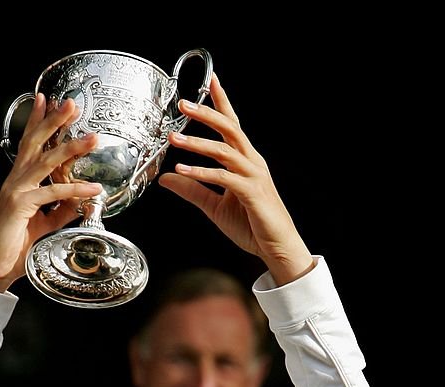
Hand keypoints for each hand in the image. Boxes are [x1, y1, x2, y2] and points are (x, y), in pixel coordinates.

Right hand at [0, 95, 102, 291]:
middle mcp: (15, 181)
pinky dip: (75, 191)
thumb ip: (61, 211)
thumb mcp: (44, 224)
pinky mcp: (20, 205)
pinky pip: (52, 193)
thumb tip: (81, 201)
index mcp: (18, 182)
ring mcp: (16, 191)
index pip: (29, 145)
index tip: (48, 100)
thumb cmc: (13, 247)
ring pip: (46, 162)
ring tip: (92, 138)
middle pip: (36, 143)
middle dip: (54, 121)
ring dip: (71, 148)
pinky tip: (92, 189)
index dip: (38, 122)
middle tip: (72, 103)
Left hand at [159, 75, 314, 285]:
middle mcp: (252, 162)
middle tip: (184, 103)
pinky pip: (223, 178)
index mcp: (246, 161)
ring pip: (224, 150)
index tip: (210, 81)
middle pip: (229, 129)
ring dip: (197, 142)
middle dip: (206, 113)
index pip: (233, 125)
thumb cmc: (253, 225)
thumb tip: (167, 179)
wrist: (276, 247)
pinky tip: (182, 171)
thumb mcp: (215, 206)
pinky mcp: (251, 193)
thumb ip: (192, 190)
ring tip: (174, 138)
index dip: (221, 102)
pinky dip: (201, 173)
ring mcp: (253, 175)